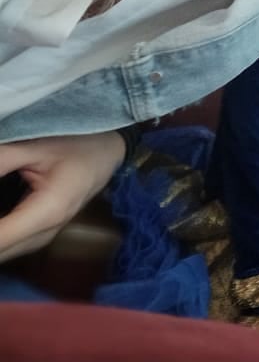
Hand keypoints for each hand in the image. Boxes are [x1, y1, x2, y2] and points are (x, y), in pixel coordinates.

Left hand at [0, 131, 124, 262]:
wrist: (110, 148)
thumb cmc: (79, 142)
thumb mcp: (36, 145)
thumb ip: (2, 161)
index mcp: (49, 210)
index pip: (0, 239)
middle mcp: (48, 231)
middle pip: (2, 250)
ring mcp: (47, 236)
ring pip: (5, 253)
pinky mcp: (43, 233)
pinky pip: (10, 247)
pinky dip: (0, 241)